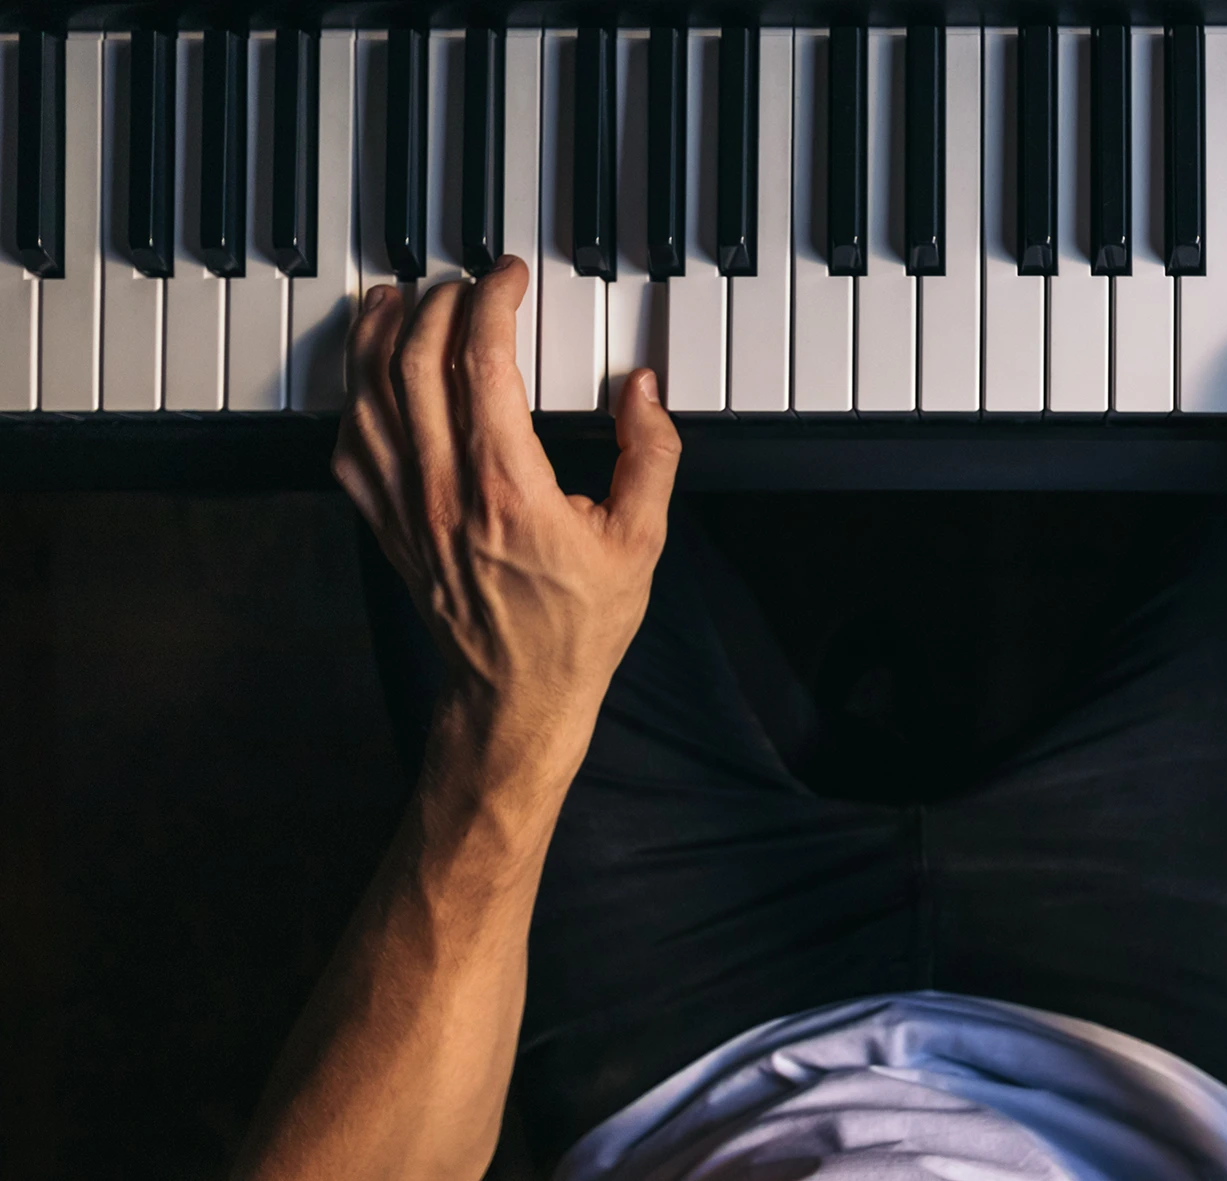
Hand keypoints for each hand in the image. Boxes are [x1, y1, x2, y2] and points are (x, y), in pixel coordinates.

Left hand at [333, 256, 679, 765]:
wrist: (518, 693)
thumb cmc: (578, 625)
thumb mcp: (641, 540)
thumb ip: (649, 456)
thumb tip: (642, 391)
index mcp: (509, 489)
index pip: (482, 363)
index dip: (491, 301)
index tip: (507, 277)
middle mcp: (446, 492)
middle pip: (415, 364)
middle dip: (438, 304)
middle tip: (466, 284)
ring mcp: (407, 510)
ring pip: (369, 397)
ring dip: (379, 336)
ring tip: (400, 299)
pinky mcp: (387, 527)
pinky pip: (349, 447)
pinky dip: (353, 397)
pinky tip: (370, 374)